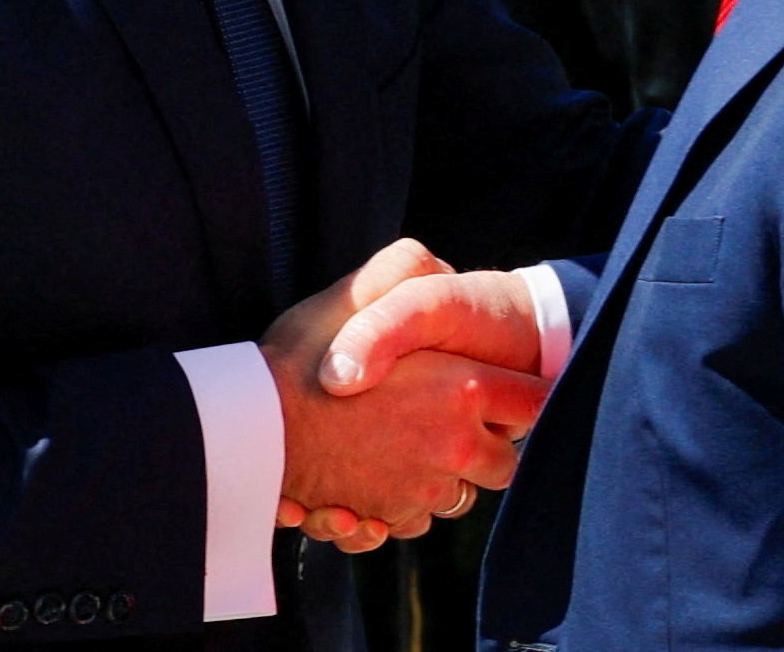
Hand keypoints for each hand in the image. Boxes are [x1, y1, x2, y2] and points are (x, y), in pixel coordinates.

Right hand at [262, 242, 545, 553]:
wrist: (250, 427)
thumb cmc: (301, 353)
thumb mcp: (359, 291)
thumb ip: (406, 270)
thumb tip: (439, 265)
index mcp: (461, 386)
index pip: (533, 402)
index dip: (525, 395)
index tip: (513, 390)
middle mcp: (454, 444)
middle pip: (504, 460)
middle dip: (486, 444)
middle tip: (454, 420)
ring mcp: (423, 487)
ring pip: (461, 493)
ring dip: (444, 476)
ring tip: (407, 447)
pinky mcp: (390, 516)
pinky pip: (418, 518)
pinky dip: (405, 503)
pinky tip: (377, 474)